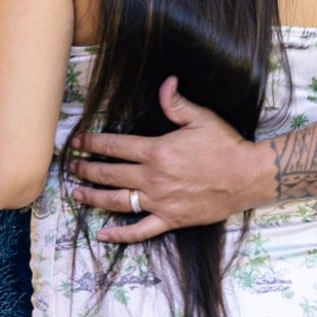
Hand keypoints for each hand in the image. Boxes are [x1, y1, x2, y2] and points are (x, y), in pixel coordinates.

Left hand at [70, 77, 275, 243]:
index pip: (115, 146)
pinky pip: (140, 231)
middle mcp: (153, 178)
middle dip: (86, 169)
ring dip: (94, 197)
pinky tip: (103, 235)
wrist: (246, 177)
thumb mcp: (201, 118)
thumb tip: (166, 82)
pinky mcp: (170, 219)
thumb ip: (177, 103)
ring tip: (76, 193)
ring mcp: (160, 201)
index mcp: (157, 151)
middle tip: (70, 166)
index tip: (76, 141)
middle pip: (110, 173)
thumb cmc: (224, 146)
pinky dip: (120, 234)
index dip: (92, 143)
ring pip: (118, 201)